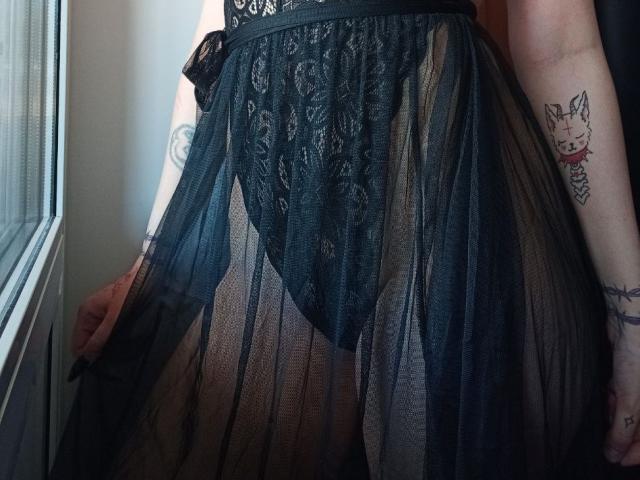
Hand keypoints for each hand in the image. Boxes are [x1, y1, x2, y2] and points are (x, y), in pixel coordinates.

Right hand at [71, 256, 143, 361]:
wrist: (151, 276)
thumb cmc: (134, 289)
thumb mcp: (115, 319)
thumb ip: (100, 338)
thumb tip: (88, 356)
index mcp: (87, 310)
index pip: (77, 343)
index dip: (86, 357)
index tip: (96, 365)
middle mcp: (94, 311)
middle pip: (89, 340)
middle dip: (99, 350)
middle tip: (112, 355)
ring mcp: (105, 312)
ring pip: (101, 336)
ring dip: (109, 343)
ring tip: (121, 346)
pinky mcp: (117, 313)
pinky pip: (112, 331)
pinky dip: (117, 337)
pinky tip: (126, 338)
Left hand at [603, 308, 639, 465]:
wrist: (632, 319)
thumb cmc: (639, 357)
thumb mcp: (632, 399)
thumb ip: (623, 428)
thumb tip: (614, 454)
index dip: (637, 452)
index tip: (618, 460)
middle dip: (626, 432)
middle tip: (610, 439)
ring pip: (633, 409)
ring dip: (618, 412)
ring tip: (612, 407)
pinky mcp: (633, 371)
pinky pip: (625, 392)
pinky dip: (616, 396)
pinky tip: (609, 394)